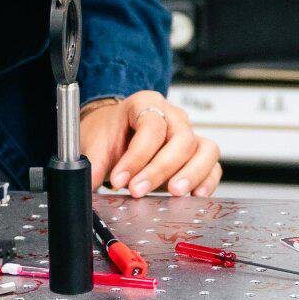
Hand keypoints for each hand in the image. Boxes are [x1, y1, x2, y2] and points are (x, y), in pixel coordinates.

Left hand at [80, 91, 220, 196]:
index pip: (151, 127)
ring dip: (191, 174)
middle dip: (160, 169)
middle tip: (139, 190)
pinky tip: (195, 195)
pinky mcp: (198, 154)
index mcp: (145, 104)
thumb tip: (85, 186)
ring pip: (205, 149)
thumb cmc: (109, 133)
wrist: (116, 133)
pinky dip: (208, 180)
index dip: (136, 157)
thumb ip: (92, 165)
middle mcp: (173, 116)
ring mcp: (189, 134)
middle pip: (182, 138)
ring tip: (174, 193)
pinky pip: (213, 165)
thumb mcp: (96, 144)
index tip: (119, 180)